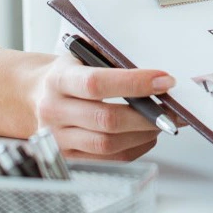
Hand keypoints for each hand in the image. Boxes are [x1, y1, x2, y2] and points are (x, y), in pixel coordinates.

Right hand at [30, 54, 173, 161]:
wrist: (38, 95)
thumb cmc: (71, 71)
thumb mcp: (85, 53)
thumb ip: (114, 56)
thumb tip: (156, 70)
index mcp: (59, 81)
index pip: (97, 84)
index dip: (134, 83)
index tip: (165, 81)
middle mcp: (55, 112)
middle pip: (106, 120)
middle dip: (148, 115)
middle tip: (173, 107)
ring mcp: (58, 139)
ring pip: (108, 144)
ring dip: (144, 133)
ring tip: (163, 120)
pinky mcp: (68, 157)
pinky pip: (109, 159)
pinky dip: (136, 147)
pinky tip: (148, 134)